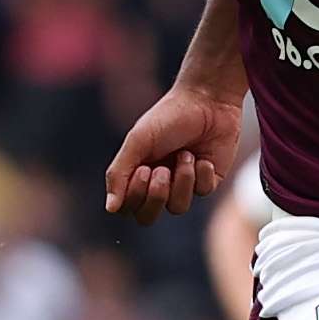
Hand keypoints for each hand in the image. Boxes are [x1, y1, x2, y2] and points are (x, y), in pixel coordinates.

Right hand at [105, 82, 242, 222]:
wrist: (207, 102)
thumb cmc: (167, 118)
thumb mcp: (138, 142)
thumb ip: (119, 173)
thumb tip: (110, 208)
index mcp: (136, 174)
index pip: (126, 207)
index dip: (134, 196)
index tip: (144, 169)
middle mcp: (158, 183)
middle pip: (147, 217)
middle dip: (155, 197)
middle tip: (162, 170)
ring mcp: (183, 184)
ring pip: (177, 208)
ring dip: (181, 181)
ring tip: (186, 155)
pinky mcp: (208, 180)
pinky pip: (202, 192)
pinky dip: (201, 173)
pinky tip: (203, 156)